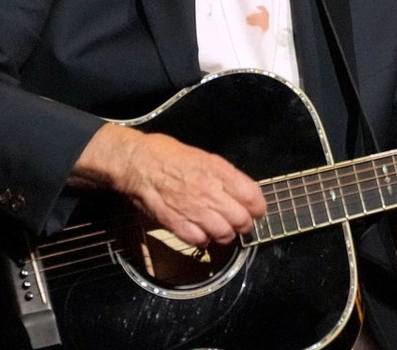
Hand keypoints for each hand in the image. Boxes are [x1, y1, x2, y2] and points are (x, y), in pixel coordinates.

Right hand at [71, 122, 266, 245]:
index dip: (258, 208)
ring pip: (224, 234)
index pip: (253, 197)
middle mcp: (209, 191)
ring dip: (225, 234)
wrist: (138, 163)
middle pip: (241, 220)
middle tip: (239, 223)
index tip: (256, 211)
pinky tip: (201, 232)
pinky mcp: (176, 223)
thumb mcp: (204, 156)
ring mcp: (193, 209)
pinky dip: (203, 239)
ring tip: (221, 229)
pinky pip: (199, 240)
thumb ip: (225, 175)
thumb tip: (244, 192)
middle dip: (244, 224)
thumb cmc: (169, 155)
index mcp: (218, 171)